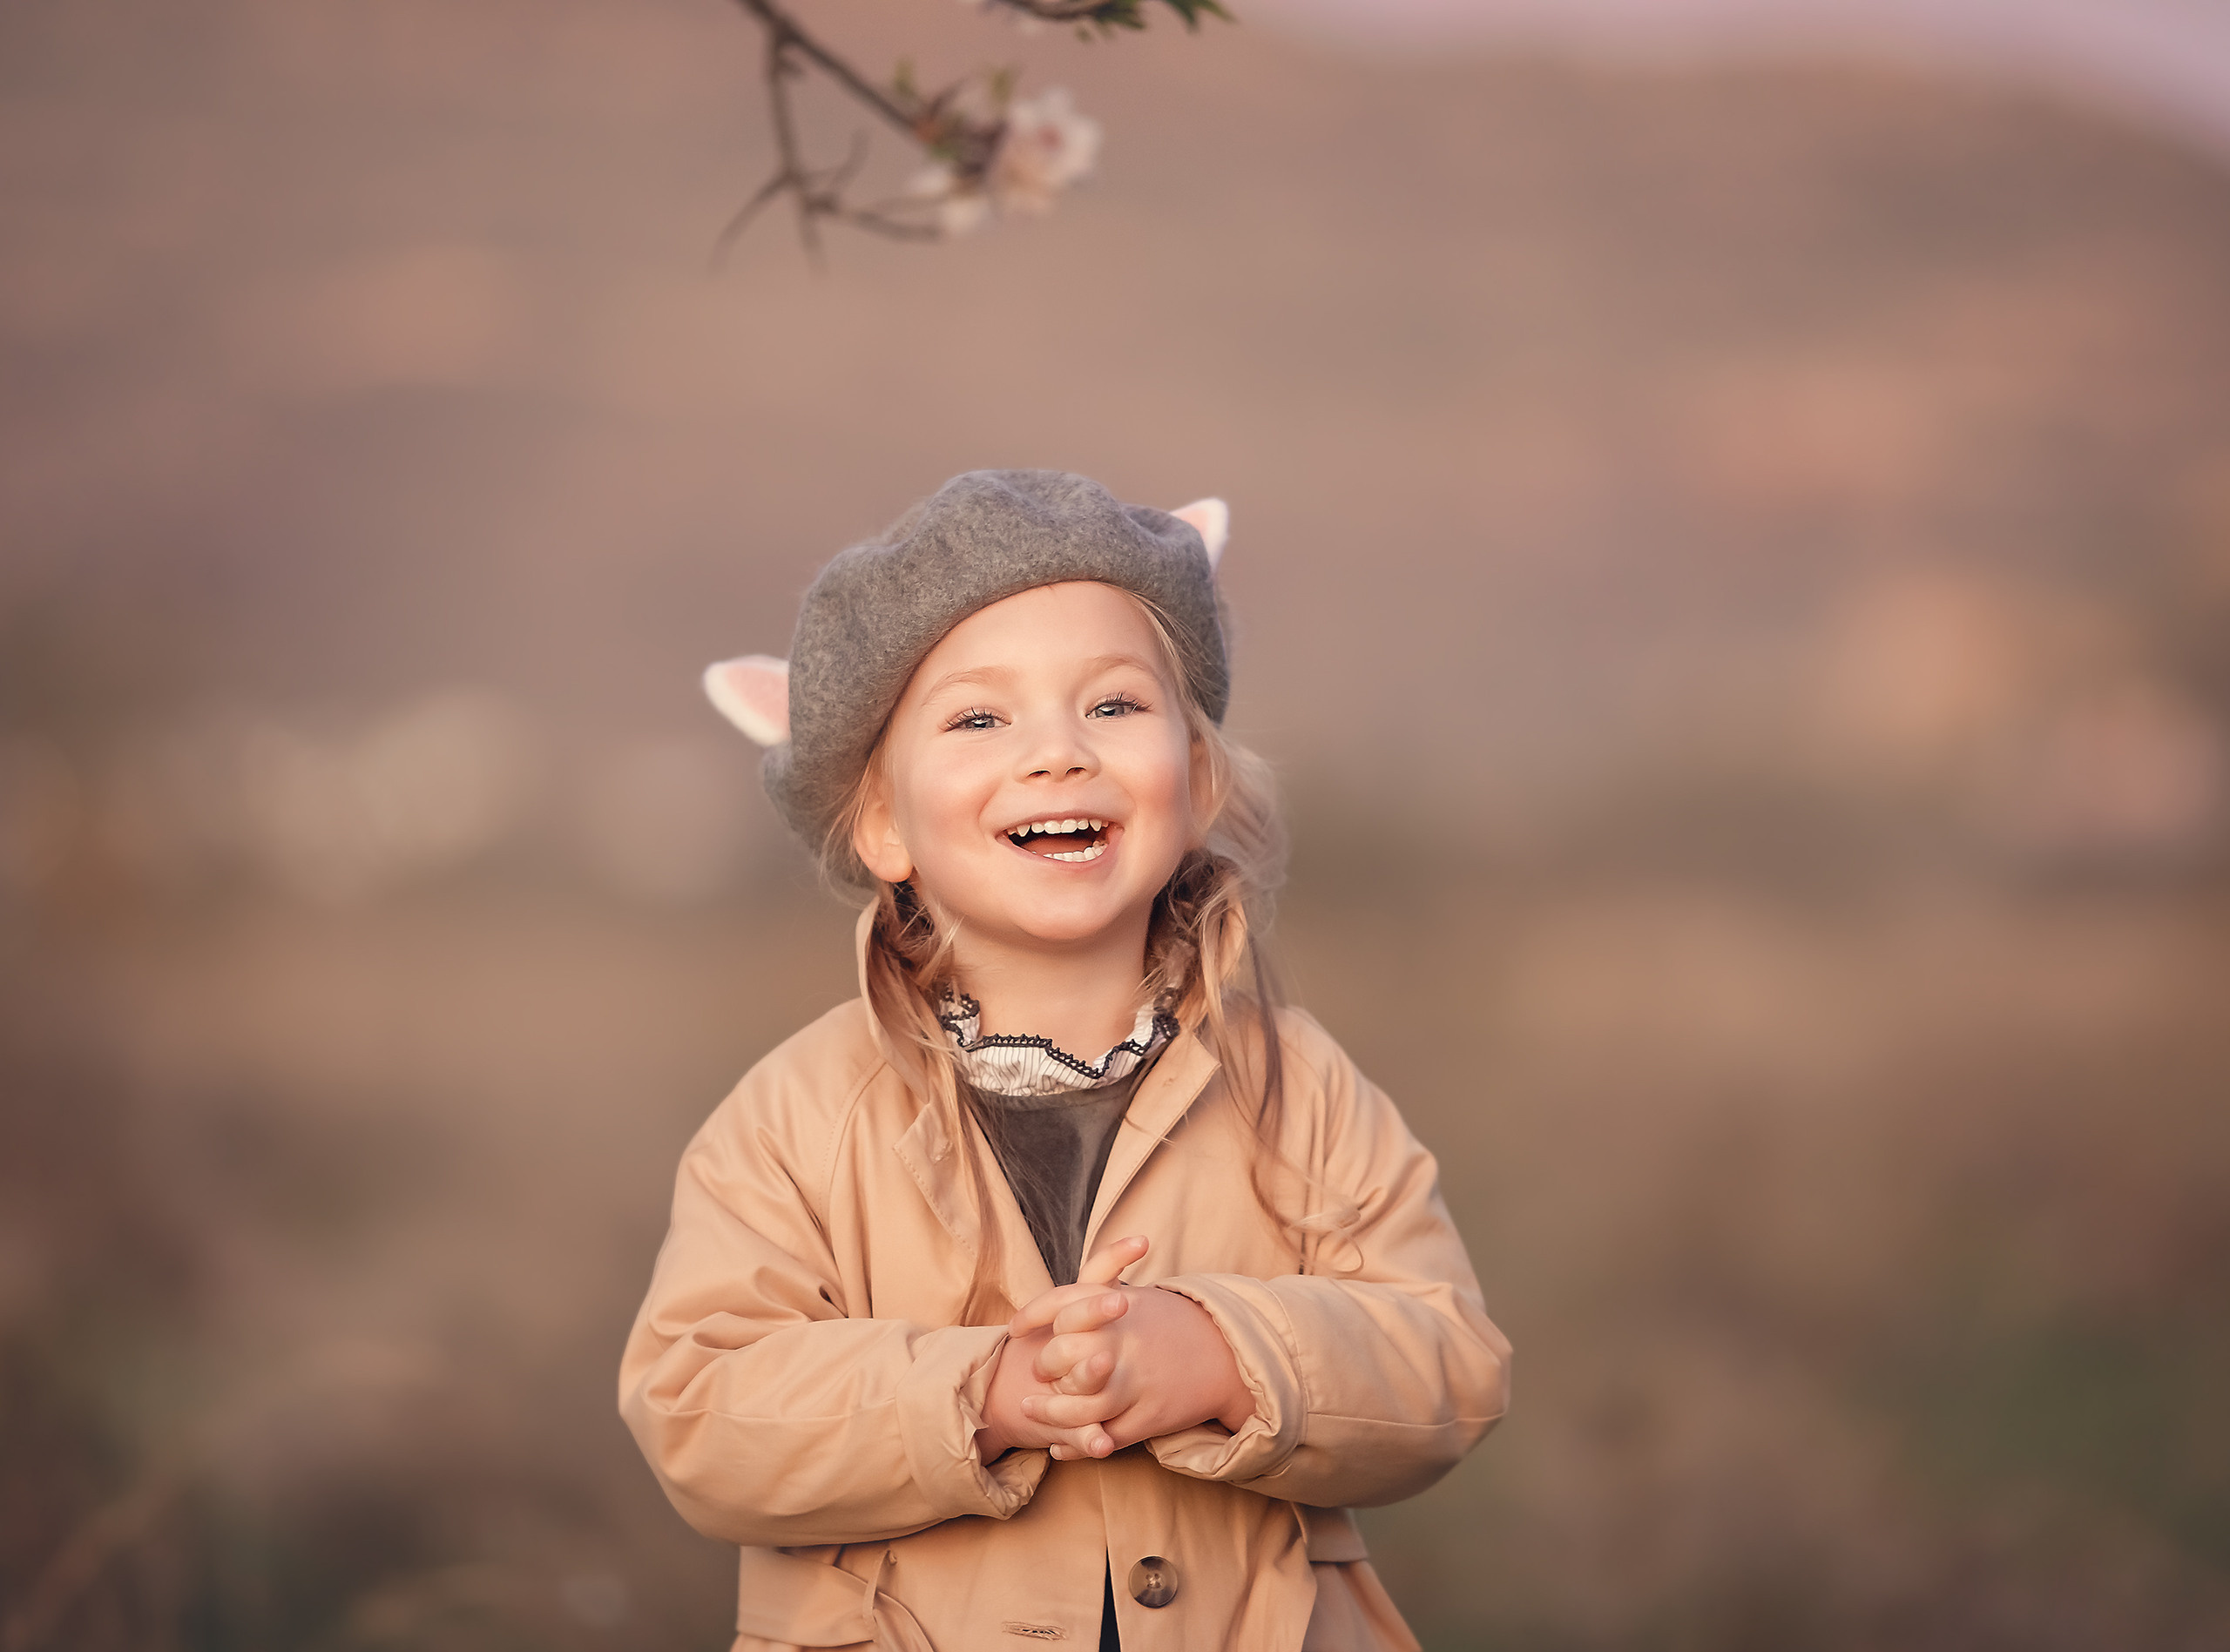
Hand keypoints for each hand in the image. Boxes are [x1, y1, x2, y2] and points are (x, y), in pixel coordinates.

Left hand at [1006, 1236, 1255, 1460]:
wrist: (1227, 1353)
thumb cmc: (1174, 1323)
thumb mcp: (1138, 1294)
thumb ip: (1099, 1282)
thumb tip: (1059, 1298)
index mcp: (1118, 1306)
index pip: (1059, 1303)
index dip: (1031, 1316)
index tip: (1014, 1329)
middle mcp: (1123, 1340)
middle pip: (1061, 1355)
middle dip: (1043, 1366)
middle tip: (1036, 1372)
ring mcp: (1136, 1381)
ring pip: (1078, 1405)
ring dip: (1050, 1413)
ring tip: (1030, 1412)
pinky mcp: (1148, 1416)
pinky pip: (1104, 1435)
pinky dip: (1079, 1443)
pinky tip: (1060, 1445)